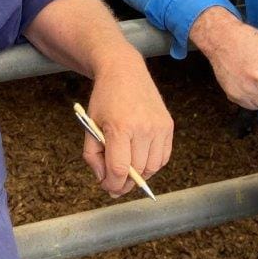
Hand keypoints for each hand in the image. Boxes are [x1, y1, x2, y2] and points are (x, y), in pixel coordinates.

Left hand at [82, 51, 172, 197]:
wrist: (124, 71)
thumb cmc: (105, 98)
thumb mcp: (90, 125)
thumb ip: (93, 156)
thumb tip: (104, 180)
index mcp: (120, 128)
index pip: (119, 169)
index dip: (112, 184)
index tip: (107, 187)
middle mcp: (143, 128)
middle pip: (137, 171)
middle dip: (124, 183)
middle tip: (114, 183)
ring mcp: (158, 127)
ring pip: (152, 167)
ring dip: (139, 175)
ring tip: (127, 170)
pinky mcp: (168, 125)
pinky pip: (163, 157)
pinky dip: (153, 164)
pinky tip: (140, 159)